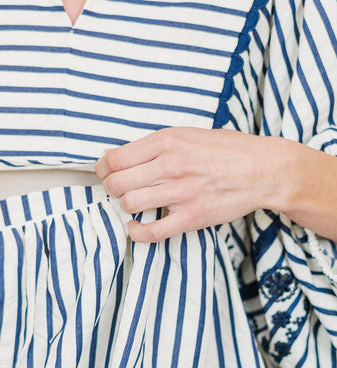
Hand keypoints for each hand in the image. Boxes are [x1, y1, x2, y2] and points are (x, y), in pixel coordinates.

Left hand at [95, 127, 298, 242]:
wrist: (264, 170)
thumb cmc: (227, 149)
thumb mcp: (188, 134)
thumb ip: (156, 144)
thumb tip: (119, 154)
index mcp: (167, 141)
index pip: (115, 158)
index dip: (102, 167)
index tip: (105, 171)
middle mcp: (170, 165)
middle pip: (117, 183)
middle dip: (111, 186)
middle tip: (118, 187)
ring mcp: (181, 193)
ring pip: (130, 204)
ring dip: (126, 206)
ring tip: (134, 202)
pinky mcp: (192, 217)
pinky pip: (151, 232)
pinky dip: (137, 233)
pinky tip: (137, 227)